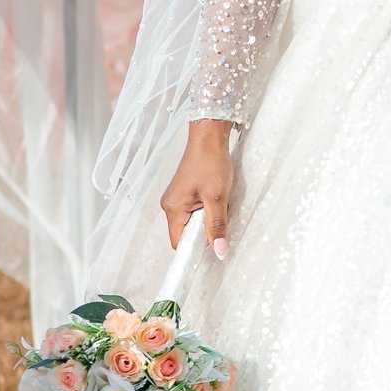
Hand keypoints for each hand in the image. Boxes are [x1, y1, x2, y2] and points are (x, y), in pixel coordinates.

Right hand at [161, 119, 235, 256]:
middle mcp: (170, 205)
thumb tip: (219, 251)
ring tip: (218, 205)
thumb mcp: (217, 197)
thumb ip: (217, 226)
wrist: (208, 137)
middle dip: (204, 233)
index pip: (179, 243)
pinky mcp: (185, 193)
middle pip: (186, 234)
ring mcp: (177, 199)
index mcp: (173, 208)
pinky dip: (207, 211)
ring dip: (207, 220)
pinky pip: (195, 212)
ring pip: (192, 222)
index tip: (211, 253)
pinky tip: (216, 199)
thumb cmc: (210, 162)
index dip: (194, 251)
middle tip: (220, 220)